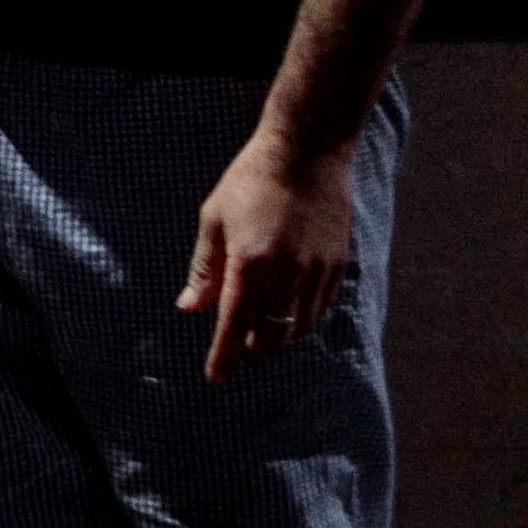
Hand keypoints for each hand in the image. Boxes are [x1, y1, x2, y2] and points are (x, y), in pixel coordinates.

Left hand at [180, 138, 361, 382]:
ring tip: (261, 324)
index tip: (215, 377)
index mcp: (250, 264)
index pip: (233, 326)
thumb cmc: (252, 180)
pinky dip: (302, 317)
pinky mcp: (338, 265)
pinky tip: (289, 307)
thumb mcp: (215, 219)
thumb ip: (204, 269)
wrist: (308, 151)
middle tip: (238, 343)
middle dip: (251, 348)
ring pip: (298, 328)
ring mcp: (317, 271)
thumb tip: (189, 308)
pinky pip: (320, 308)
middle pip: (270, 337)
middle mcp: (287, 274)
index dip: (222, 356)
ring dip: (277, 334)